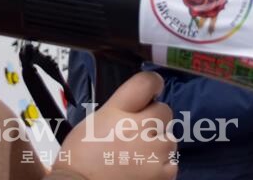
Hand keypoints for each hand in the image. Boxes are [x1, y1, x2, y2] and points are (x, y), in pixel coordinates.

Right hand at [56, 72, 175, 179]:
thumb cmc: (80, 158)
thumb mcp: (94, 121)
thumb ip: (119, 110)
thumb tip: (137, 108)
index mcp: (118, 110)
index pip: (146, 82)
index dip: (153, 83)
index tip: (154, 90)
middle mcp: (140, 126)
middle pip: (165, 110)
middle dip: (155, 119)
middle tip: (139, 133)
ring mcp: (155, 150)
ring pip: (169, 138)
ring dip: (158, 145)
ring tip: (138, 157)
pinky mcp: (164, 173)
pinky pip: (171, 163)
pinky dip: (160, 167)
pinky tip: (142, 170)